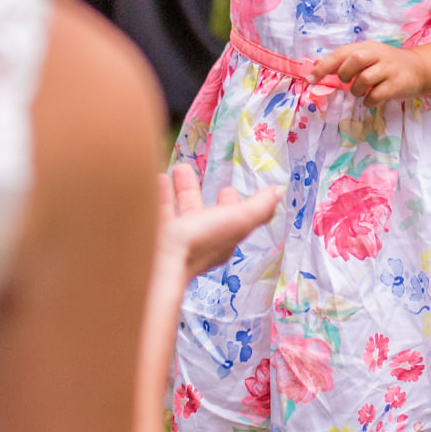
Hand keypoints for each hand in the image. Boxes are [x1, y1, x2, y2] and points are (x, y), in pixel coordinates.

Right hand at [155, 163, 278, 277]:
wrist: (156, 260)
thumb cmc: (200, 242)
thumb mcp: (238, 220)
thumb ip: (259, 207)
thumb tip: (279, 192)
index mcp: (219, 241)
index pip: (228, 222)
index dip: (230, 206)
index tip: (227, 190)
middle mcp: (195, 241)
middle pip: (197, 214)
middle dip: (194, 193)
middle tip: (188, 171)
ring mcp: (171, 239)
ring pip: (175, 211)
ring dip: (176, 191)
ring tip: (174, 170)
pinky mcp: (151, 234)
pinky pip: (155, 210)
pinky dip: (157, 194)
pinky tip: (153, 179)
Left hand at [310, 42, 427, 105]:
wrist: (418, 69)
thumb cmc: (386, 65)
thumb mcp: (366, 57)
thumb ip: (344, 61)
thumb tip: (316, 65)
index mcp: (366, 47)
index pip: (340, 53)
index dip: (323, 67)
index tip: (310, 79)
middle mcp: (377, 55)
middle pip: (354, 60)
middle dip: (345, 74)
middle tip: (346, 82)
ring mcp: (389, 69)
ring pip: (364, 79)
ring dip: (357, 91)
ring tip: (360, 92)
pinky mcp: (397, 84)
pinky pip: (376, 95)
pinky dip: (369, 101)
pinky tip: (371, 99)